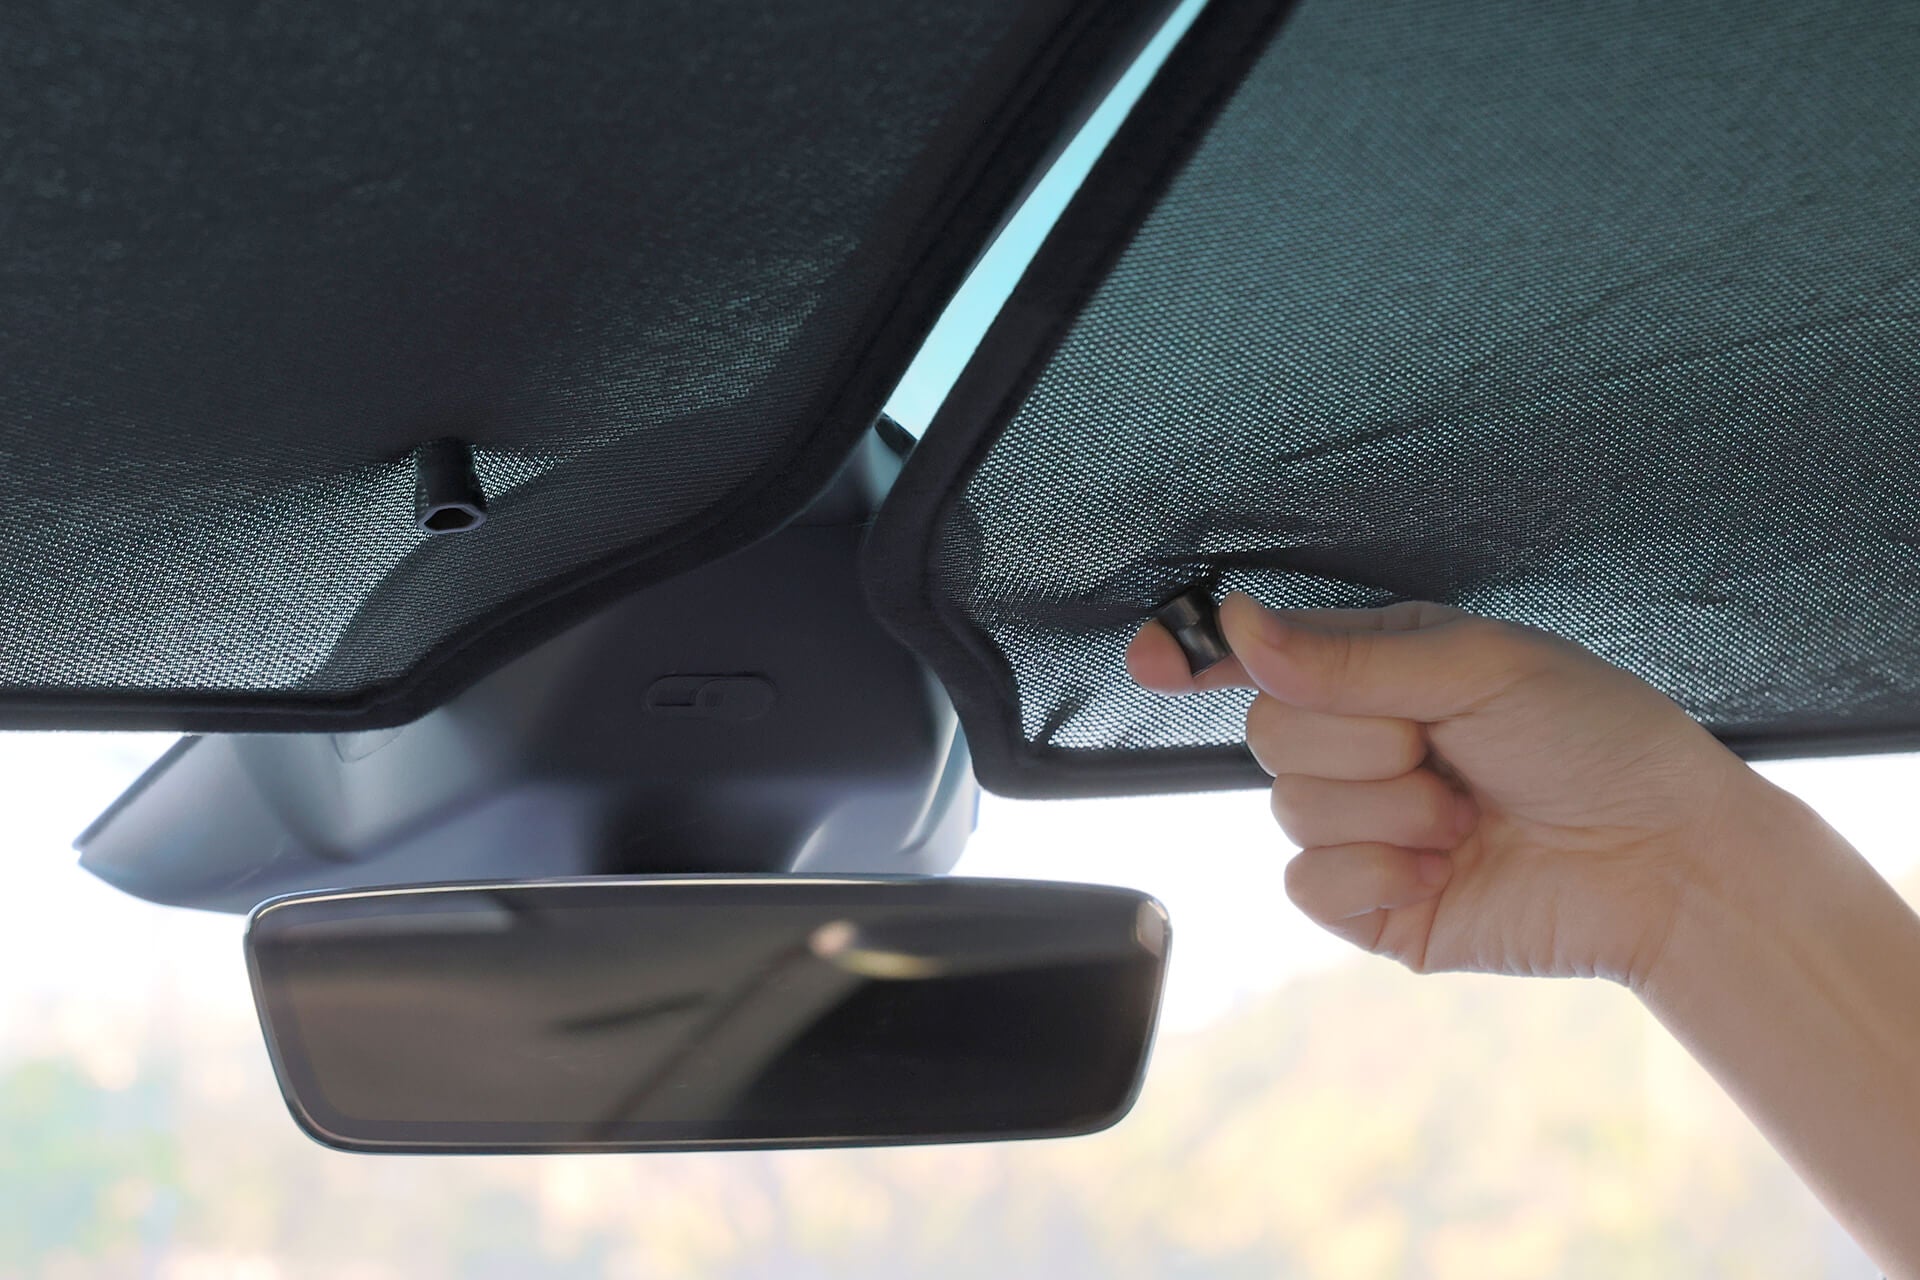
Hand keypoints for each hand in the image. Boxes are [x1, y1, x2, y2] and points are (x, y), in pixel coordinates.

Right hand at [1127, 594, 1768, 983]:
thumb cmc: (1597, 739)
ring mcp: (1361, 828)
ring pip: (1288, 808)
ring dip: (1390, 812)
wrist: (1666, 860)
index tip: (1154, 662)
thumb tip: (1237, 629)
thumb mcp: (1480, 665)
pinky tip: (1444, 870)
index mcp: (1378, 669)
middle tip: (1445, 749)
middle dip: (1361, 742)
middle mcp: (1360, 745)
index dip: (1198, 654)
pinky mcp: (1370, 906)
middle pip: (1268, 732)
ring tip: (1468, 815)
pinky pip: (1307, 884)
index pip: (1261, 656)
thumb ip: (1350, 656)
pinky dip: (1378, 874)